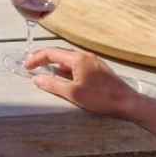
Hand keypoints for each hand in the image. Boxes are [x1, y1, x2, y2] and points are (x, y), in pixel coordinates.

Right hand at [25, 48, 144, 120]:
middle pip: (60, 53)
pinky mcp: (99, 70)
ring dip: (55, 65)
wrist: (129, 103)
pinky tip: (65, 78)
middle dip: (44, 59)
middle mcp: (85, 56)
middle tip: (32, 67)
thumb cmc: (102, 98)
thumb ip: (53, 84)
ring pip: (69, 60)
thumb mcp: (74, 93)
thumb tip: (36, 78)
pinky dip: (66, 69)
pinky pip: (77, 65)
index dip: (36, 58)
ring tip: (46, 72)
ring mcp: (94, 62)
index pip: (51, 53)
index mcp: (78, 58)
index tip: (26, 67)